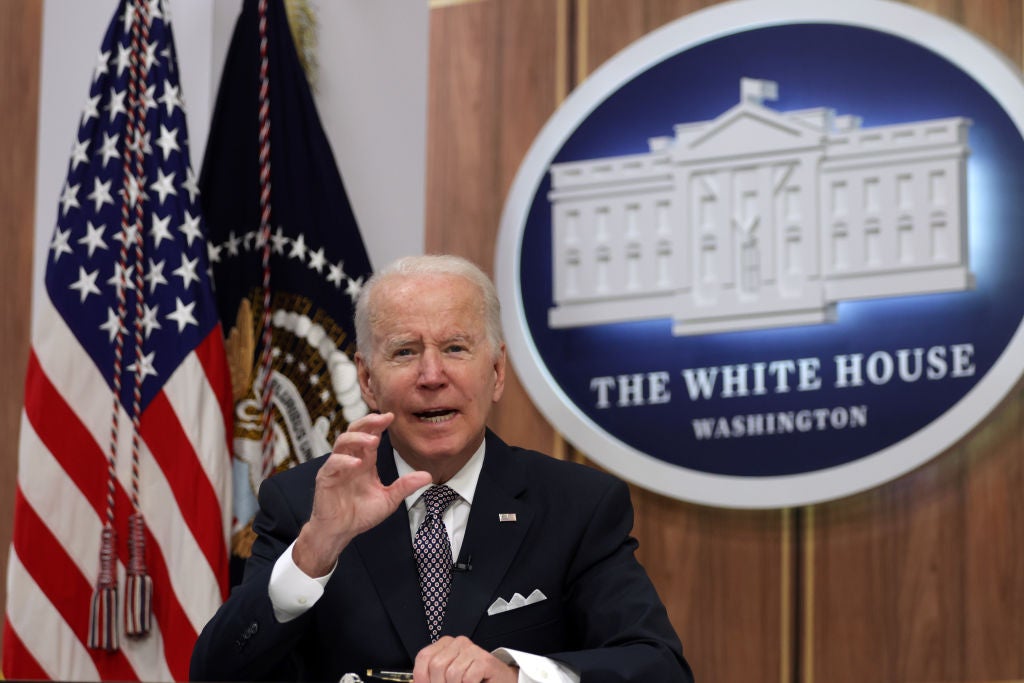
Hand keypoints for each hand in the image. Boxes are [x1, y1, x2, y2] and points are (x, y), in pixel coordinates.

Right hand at [292, 412, 431, 575]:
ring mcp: (337, 468)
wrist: (340, 532)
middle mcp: (351, 460)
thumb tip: (428, 476)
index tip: (391, 417)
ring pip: (342, 442)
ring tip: (372, 441)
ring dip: (357, 438)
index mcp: (365, 462)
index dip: (379, 424)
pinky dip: (344, 461)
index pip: (371, 435)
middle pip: (354, 431)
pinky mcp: (326, 479)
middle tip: (381, 419)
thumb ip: (405, 486)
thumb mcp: (389, 499)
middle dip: (367, 423)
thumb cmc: (360, 514)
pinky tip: (357, 464)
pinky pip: (332, 464)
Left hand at [413, 636, 518, 682]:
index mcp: (446, 644)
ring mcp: (473, 650)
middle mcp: (459, 643)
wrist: (500, 682)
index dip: (422, 677)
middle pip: (436, 666)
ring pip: (452, 674)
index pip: (424, 657)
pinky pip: (468, 679)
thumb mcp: (448, 677)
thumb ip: (432, 677)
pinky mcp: (485, 660)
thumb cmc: (473, 680)